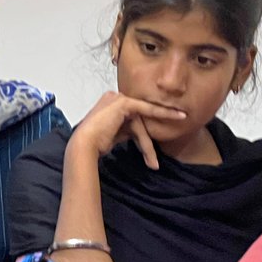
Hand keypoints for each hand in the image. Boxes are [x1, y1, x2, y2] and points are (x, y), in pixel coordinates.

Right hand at [67, 91, 185, 169]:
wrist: (84, 145)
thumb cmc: (95, 144)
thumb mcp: (116, 135)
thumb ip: (127, 130)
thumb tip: (141, 136)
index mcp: (110, 105)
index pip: (132, 119)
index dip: (145, 132)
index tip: (163, 131)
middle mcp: (114, 98)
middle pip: (138, 121)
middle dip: (145, 143)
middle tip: (154, 162)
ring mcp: (118, 98)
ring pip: (141, 123)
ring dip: (146, 144)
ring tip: (153, 162)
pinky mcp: (124, 102)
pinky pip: (147, 110)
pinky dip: (162, 114)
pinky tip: (177, 116)